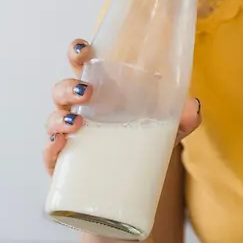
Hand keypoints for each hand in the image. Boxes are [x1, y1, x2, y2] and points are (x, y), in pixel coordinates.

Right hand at [42, 38, 202, 175]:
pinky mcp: (62, 164)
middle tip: (88, 92)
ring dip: (60, 117)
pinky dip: (51, 146)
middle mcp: (80, 112)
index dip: (78, 53)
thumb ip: (182, 120)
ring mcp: (68, 137)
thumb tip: (193, 106)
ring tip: (76, 122)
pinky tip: (60, 143)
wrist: (131, 192)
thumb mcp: (166, 133)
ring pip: (53, 119)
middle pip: (62, 91)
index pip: (83, 67)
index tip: (83, 50)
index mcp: (101, 96)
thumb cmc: (140, 150)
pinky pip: (49, 152)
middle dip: (69, 87)